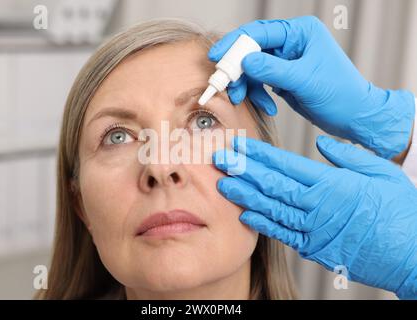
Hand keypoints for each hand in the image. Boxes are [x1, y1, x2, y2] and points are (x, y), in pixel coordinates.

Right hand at [209, 16, 414, 158]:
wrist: (353, 117)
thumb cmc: (340, 94)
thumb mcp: (305, 80)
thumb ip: (273, 70)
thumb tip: (245, 62)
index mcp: (300, 33)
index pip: (260, 33)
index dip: (235, 44)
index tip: (217, 57)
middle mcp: (291, 43)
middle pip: (251, 50)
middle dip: (238, 70)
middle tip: (228, 86)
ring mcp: (286, 61)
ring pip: (252, 68)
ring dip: (246, 86)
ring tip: (243, 101)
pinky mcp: (282, 77)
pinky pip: (260, 82)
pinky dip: (258, 95)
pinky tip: (268, 108)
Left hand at [212, 136, 416, 298]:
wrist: (411, 255)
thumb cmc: (401, 212)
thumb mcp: (381, 173)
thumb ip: (348, 157)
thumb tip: (322, 143)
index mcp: (331, 184)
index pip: (285, 165)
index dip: (259, 155)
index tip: (240, 145)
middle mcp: (316, 206)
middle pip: (271, 185)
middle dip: (243, 171)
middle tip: (220, 159)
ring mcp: (312, 229)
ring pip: (271, 209)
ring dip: (245, 196)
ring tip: (223, 184)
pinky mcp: (313, 248)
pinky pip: (282, 234)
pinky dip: (262, 225)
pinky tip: (245, 215)